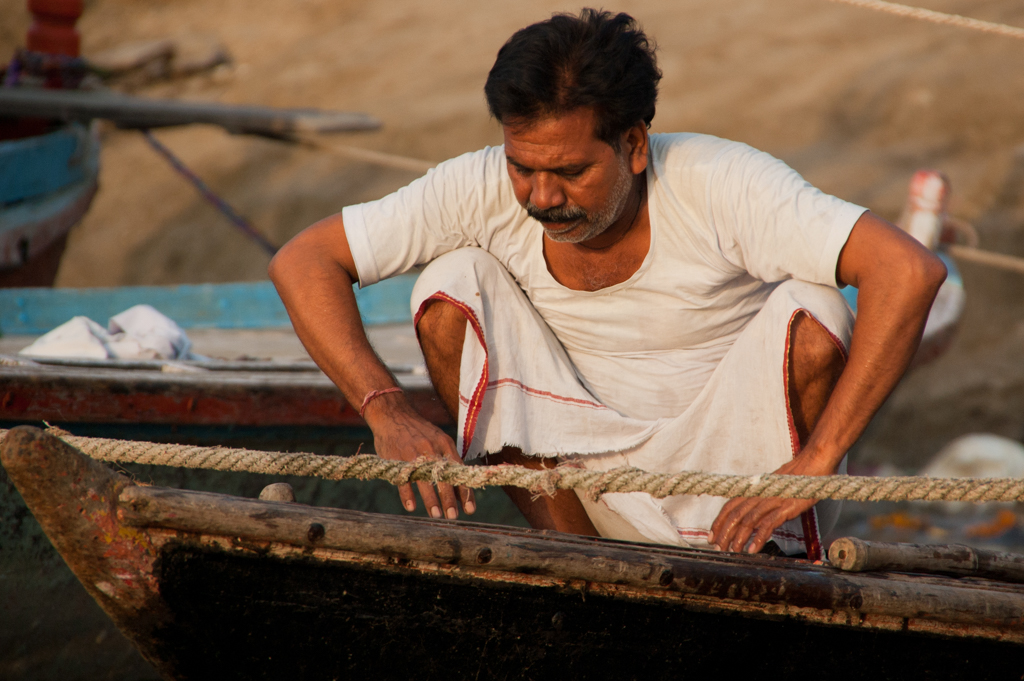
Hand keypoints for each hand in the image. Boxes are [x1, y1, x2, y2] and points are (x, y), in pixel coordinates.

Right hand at [363, 391, 474, 519]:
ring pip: (424, 480)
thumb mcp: (439, 441)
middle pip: (443, 478)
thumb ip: (449, 463)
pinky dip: (407, 494)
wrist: (394, 414)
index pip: (459, 472)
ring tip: (436, 515)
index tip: (470, 509)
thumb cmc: (420, 432)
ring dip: (431, 500)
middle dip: (449, 499)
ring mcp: (413, 453)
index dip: (464, 492)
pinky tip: (411, 506)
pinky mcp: (396, 458)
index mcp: (445, 445)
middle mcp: (432, 449)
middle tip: (453, 516)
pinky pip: (403, 479)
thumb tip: (461, 491)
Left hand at [708, 450, 835, 553]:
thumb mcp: (772, 487)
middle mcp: (760, 494)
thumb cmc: (795, 477)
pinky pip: (769, 523)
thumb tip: (751, 517)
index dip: (719, 521)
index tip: (712, 536)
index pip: (731, 506)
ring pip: (749, 520)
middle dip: (724, 532)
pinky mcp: (786, 506)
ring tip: (733, 551)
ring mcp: (772, 500)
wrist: (814, 462)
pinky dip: (759, 537)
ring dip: (738, 537)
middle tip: (718, 548)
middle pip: (736, 515)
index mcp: (755, 489)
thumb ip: (761, 500)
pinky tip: (753, 549)